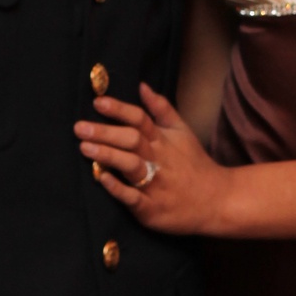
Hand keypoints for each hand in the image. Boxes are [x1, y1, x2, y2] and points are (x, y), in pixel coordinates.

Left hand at [77, 82, 231, 233]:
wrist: (216, 201)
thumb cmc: (194, 164)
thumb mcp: (182, 132)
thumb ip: (161, 109)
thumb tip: (142, 86)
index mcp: (163, 140)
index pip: (140, 119)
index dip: (119, 110)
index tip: (97, 102)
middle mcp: (159, 160)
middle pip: (132, 140)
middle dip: (105, 133)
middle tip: (79, 127)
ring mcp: (155, 185)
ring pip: (131, 165)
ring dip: (108, 155)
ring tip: (84, 148)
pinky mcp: (152, 209)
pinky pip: (133, 198)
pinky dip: (118, 188)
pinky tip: (102, 179)